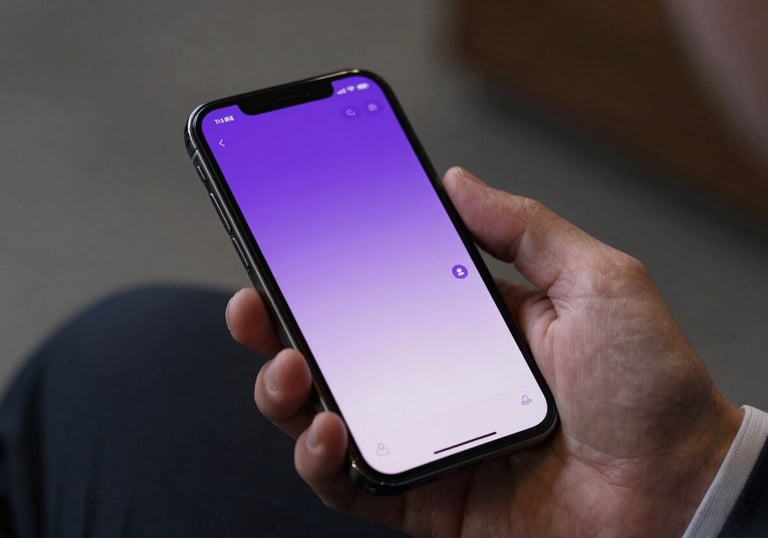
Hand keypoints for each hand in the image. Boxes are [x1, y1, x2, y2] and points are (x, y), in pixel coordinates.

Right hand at [226, 167, 741, 536]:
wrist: (676, 494)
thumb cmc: (648, 389)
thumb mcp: (596, 280)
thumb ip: (523, 226)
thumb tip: (457, 181)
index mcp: (470, 326)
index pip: (380, 290)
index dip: (328, 271)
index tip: (287, 244)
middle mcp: (438, 379)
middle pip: (337, 351)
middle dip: (281, 326)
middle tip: (255, 303)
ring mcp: (425, 439)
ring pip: (325, 413)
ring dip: (285, 390)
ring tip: (286, 367)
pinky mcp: (423, 497)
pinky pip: (349, 482)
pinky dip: (320, 461)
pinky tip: (325, 431)